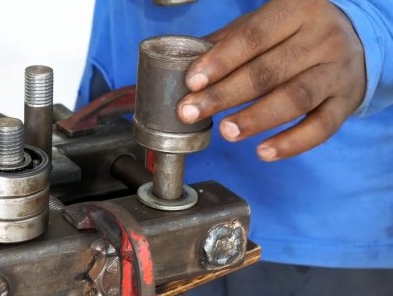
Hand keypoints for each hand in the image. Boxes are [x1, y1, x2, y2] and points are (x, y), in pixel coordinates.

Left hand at [177, 0, 365, 160]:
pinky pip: (322, 127)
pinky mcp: (348, 101)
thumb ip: (228, 42)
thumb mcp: (265, 25)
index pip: (253, 37)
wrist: (358, 40)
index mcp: (297, 10)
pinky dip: (292, 143)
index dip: (220, 61)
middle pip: (268, 71)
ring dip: (256, 119)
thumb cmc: (296, 33)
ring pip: (295, 98)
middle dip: (225, 95)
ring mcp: (338, 70)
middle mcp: (322, 37)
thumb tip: (184, 64)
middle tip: (192, 112)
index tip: (192, 82)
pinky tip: (264, 152)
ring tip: (226, 132)